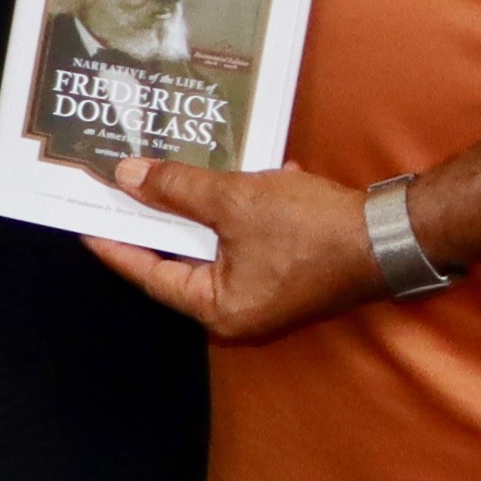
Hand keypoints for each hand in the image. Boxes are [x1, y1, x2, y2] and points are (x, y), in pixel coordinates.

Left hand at [82, 159, 387, 341]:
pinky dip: (242, 207)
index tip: (82, 218)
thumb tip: (128, 177)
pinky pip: (247, 237)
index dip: (113, 242)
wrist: (398, 234)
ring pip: (214, 243)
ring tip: (168, 171)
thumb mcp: (237, 201)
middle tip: (118, 187)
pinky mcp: (286, 271)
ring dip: (199, 206)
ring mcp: (263, 292)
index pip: (146, 273)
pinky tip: (248, 173)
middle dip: (155, 217)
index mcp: (217, 307)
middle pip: (178, 258)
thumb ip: (177, 189)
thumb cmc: (317, 229)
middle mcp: (237, 309)